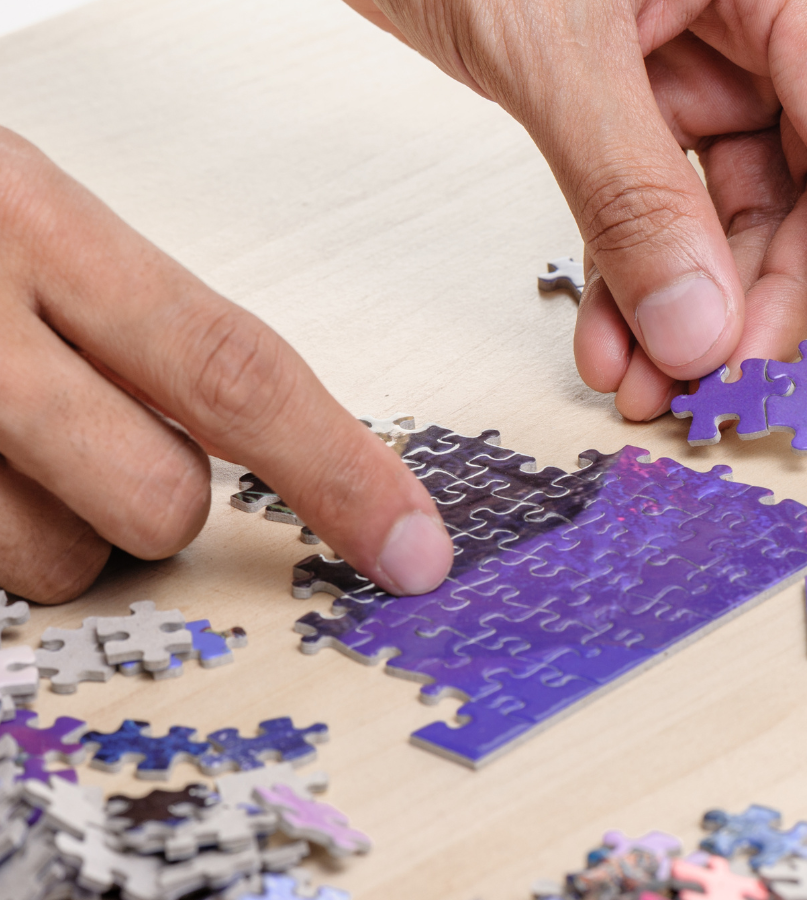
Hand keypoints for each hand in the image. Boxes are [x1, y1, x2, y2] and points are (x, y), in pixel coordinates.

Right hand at [0, 129, 451, 602]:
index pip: (236, 369)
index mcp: (29, 223)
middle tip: (88, 434)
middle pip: (156, 502)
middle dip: (154, 501)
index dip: (341, 470)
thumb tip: (234, 437)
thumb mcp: (16, 212)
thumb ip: (121, 316)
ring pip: (50, 566)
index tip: (412, 546)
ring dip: (46, 530)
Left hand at [344, 0, 806, 419]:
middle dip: (759, 312)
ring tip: (652, 389)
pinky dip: (630, 289)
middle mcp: (751, 29)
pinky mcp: (631, 109)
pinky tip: (613, 347)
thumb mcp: (554, 48)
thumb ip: (631, 188)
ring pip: (727, 226)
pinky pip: (652, 218)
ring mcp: (692, 71)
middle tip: (722, 396)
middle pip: (802, 201)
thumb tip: (697, 323)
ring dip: (689, 321)